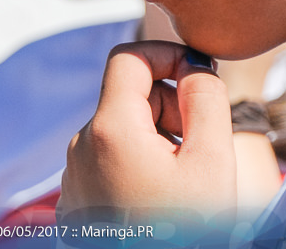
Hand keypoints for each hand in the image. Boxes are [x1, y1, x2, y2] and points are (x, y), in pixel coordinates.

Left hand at [57, 41, 236, 219]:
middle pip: (128, 96)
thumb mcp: (212, 160)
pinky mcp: (75, 204)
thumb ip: (207, 97)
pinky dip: (138, 167)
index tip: (199, 76)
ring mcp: (73, 178)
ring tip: (184, 181)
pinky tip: (162, 202)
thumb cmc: (185, 233)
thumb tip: (195, 66)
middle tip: (201, 144)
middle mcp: (80, 147)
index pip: (130, 56)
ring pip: (121, 132)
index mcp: (109, 129)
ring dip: (158, 140)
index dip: (168, 54)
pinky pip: (108, 164)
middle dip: (170, 107)